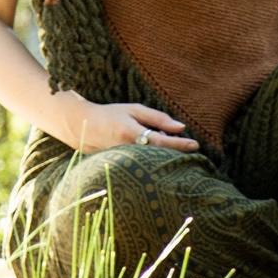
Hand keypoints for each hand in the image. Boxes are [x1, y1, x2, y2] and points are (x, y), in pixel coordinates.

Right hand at [69, 101, 200, 153]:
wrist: (81, 127)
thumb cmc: (111, 114)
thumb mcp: (134, 110)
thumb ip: (158, 118)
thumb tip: (181, 127)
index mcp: (130, 133)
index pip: (161, 142)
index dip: (180, 144)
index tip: (196, 145)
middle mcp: (126, 150)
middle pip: (158, 155)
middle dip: (174, 151)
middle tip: (186, 145)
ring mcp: (122, 161)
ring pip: (151, 161)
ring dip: (162, 154)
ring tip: (161, 141)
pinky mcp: (119, 168)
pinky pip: (142, 164)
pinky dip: (151, 157)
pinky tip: (149, 148)